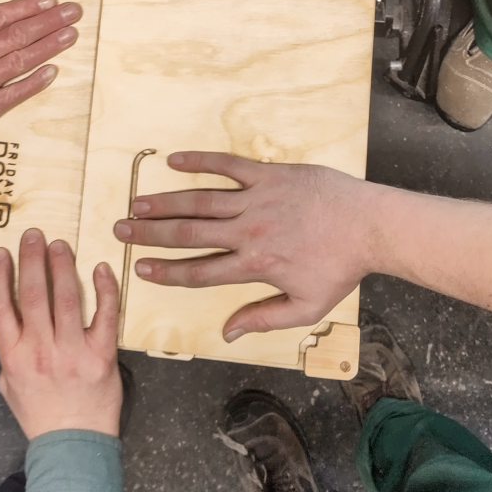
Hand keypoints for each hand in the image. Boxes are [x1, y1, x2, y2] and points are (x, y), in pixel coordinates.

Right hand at [0, 229, 121, 439]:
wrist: (73, 444)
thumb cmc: (41, 415)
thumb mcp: (11, 386)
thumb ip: (9, 354)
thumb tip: (11, 325)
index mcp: (14, 357)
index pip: (0, 307)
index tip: (2, 252)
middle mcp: (40, 350)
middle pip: (32, 295)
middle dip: (31, 259)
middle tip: (33, 234)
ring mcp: (73, 351)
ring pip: (66, 298)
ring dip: (62, 266)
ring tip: (59, 244)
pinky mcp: (102, 354)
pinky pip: (104, 314)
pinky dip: (104, 288)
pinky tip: (101, 268)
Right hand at [114, 151, 380, 340]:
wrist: (370, 225)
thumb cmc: (340, 268)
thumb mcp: (306, 306)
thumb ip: (264, 318)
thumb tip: (227, 331)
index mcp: (255, 264)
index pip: (199, 270)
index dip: (166, 271)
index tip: (139, 270)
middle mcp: (249, 230)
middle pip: (189, 233)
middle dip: (151, 233)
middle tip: (121, 230)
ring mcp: (258, 198)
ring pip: (201, 200)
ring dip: (166, 201)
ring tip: (138, 202)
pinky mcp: (269, 174)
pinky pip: (228, 165)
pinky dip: (201, 161)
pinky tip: (175, 160)